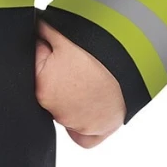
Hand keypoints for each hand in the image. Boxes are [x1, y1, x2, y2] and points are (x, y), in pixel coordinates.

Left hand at [34, 17, 125, 146]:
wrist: (134, 62)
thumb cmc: (100, 49)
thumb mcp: (64, 33)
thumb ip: (43, 33)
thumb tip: (32, 29)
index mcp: (42, 86)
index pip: (36, 69)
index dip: (48, 56)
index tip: (62, 51)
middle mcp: (56, 111)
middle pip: (51, 94)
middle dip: (60, 80)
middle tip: (79, 66)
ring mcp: (77, 124)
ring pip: (65, 113)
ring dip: (73, 100)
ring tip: (90, 82)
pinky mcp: (96, 132)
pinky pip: (83, 137)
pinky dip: (84, 128)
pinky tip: (90, 108)